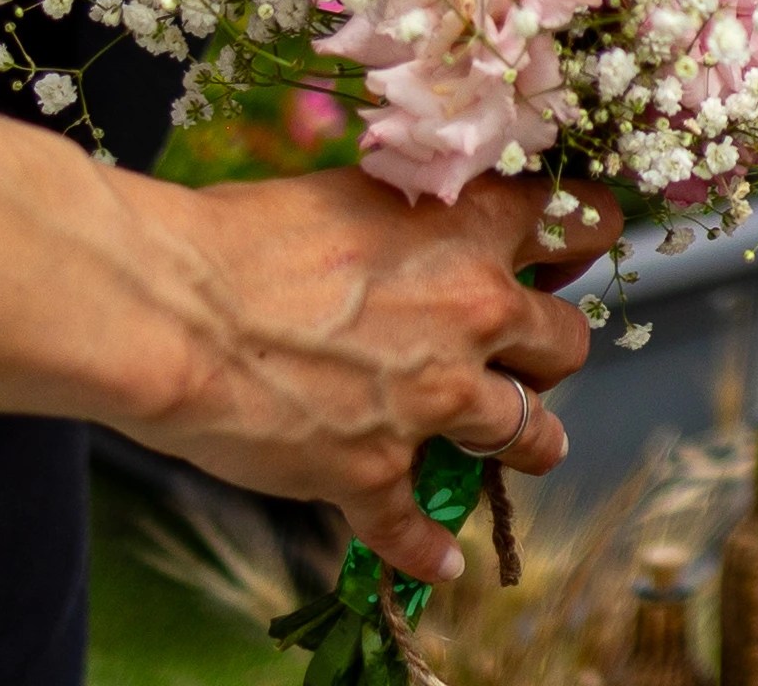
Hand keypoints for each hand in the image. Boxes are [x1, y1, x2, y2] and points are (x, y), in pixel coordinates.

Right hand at [129, 167, 588, 585]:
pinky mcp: (375, 473)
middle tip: (534, 355)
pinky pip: (420, 531)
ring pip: (530, 434)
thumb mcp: (351, 193)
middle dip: (553, 350)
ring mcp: (431, 402)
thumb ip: (409, 218)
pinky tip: (439, 564)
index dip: (586, 238)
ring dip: (533, 443)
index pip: (583, 222)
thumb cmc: (239, 235)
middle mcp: (472, 316)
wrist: (171, 310)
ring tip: (534, 447)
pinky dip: (427, 551)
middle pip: (567, 342)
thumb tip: (422, 230)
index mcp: (470, 230)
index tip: (574, 249)